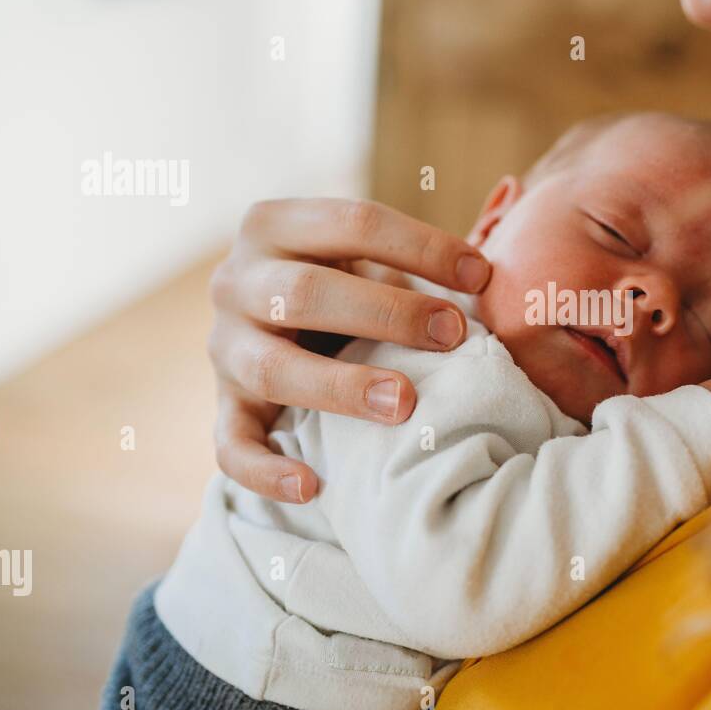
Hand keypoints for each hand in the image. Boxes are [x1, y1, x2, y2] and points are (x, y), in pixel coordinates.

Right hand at [208, 198, 491, 503]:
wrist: (270, 324)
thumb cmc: (343, 285)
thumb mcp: (365, 258)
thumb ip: (410, 263)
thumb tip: (487, 280)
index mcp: (275, 225)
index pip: (352, 222)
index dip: (422, 247)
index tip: (482, 276)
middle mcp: (236, 281)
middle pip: (305, 292)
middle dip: (387, 312)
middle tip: (451, 333)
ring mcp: (224, 348)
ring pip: (272, 369)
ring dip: (341, 387)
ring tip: (404, 403)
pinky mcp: (224, 407)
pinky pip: (230, 446)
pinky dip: (266, 471)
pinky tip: (311, 487)